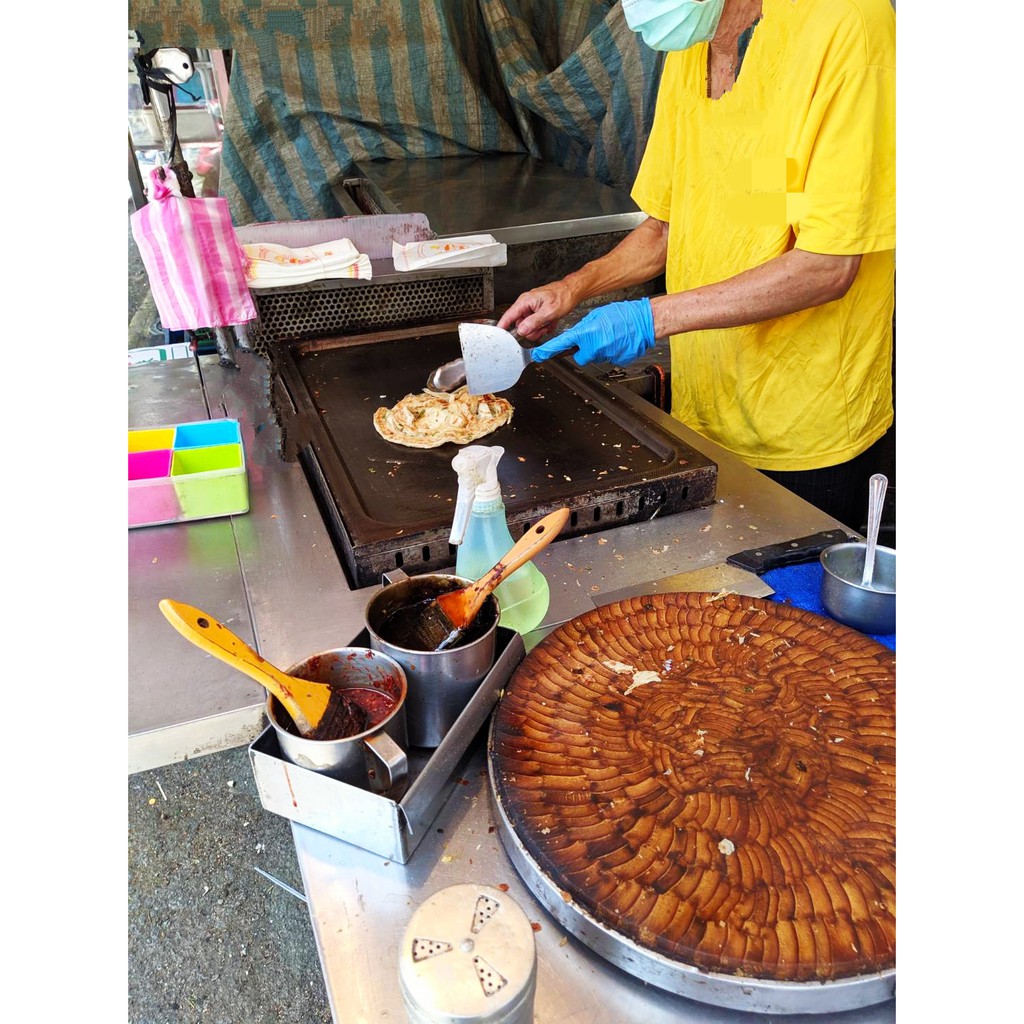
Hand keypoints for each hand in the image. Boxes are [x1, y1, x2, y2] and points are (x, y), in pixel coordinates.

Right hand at [497, 281, 575, 340]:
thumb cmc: (563, 297)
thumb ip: (533, 322)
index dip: (503, 326)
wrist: (573, 291)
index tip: (499, 335)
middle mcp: (526, 304)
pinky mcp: (537, 312)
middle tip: (542, 328)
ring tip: (548, 323)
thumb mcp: (549, 312)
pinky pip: (535, 324)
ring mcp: (532, 308)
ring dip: (538, 329)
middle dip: (531, 331)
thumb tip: (521, 330)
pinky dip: (543, 326)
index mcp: (525, 301)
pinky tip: (550, 322)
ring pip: (528, 326)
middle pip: (520, 325)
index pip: (509, 315)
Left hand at [530, 299, 655, 366]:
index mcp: (586, 333)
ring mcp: (604, 356)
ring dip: (599, 348)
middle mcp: (593, 347)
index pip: (561, 344)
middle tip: (596, 336)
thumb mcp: (596, 316)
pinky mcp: (614, 361)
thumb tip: (576, 336)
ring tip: (610, 336)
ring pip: (594, 356)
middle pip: (580, 355)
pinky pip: (606, 357)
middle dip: (585, 348)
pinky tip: (617, 342)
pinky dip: (610, 351)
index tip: (538, 355)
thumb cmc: (622, 315)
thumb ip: (583, 328)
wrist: (643, 322)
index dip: (547, 350)